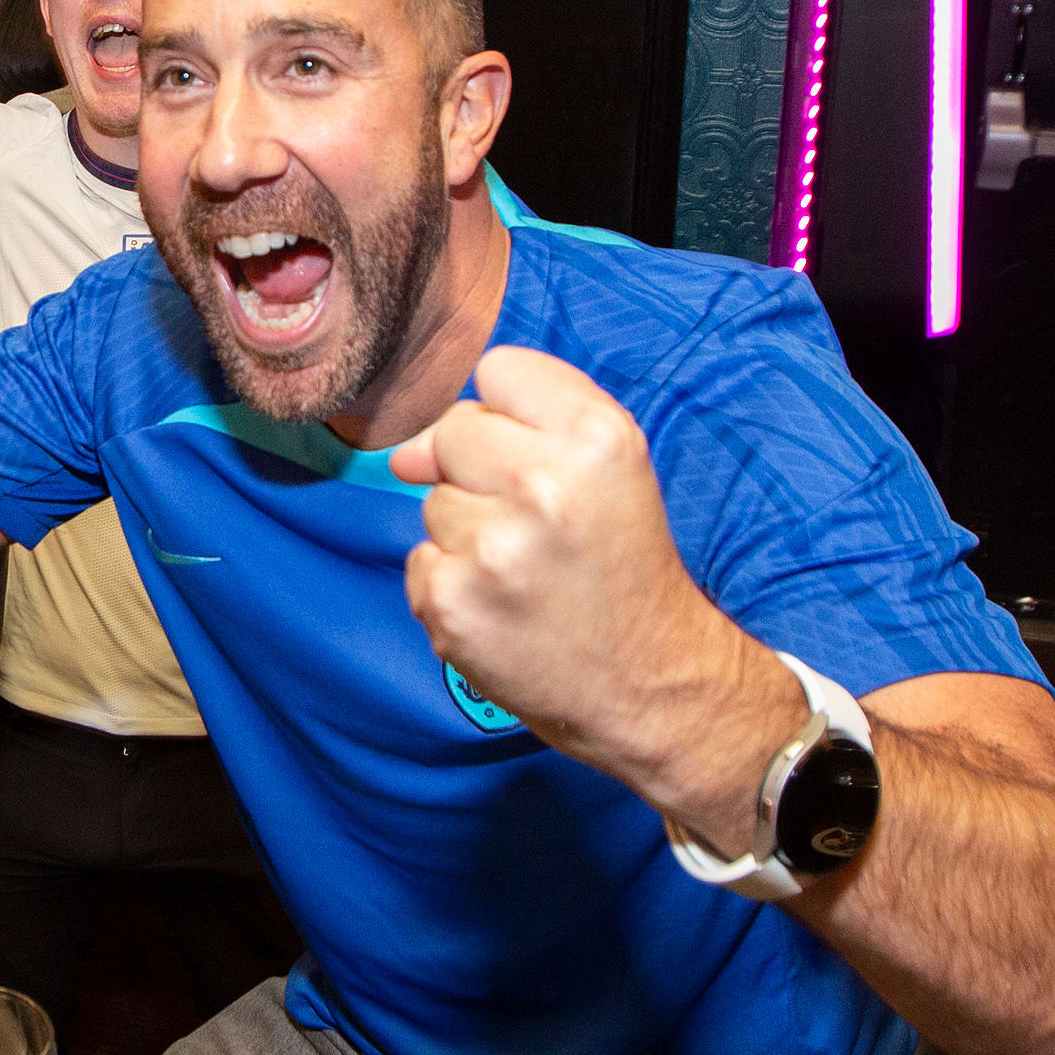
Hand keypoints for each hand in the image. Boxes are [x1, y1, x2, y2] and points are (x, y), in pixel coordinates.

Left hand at [391, 347, 797, 820]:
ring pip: (432, 502)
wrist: (650, 683)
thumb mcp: (609, 471)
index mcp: (596, 439)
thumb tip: (404, 454)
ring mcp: (491, 548)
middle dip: (480, 472)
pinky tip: (502, 608)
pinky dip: (451, 585)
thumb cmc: (621, 566)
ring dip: (466, 533)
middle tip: (538, 526)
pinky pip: (419, 562)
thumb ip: (517, 426)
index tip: (543, 458)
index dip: (513, 415)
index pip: (500, 370)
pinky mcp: (451, 602)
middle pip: (452, 432)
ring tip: (526, 571)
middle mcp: (543, 486)